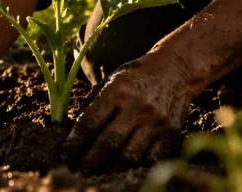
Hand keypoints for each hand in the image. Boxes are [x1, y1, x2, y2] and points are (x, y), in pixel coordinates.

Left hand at [63, 56, 193, 174]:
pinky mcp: (171, 132)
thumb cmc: (136, 76)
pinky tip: (124, 166)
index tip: (66, 153)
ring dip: (111, 168)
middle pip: (108, 142)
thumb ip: (95, 103)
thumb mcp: (112, 80)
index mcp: (116, 92)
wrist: (176, 69)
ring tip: (100, 171)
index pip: (90, 122)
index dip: (75, 141)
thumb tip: (75, 131)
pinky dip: (135, 165)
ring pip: (129, 155)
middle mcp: (136, 107)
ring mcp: (156, 121)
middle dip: (90, 160)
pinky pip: (150, 158)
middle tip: (80, 171)